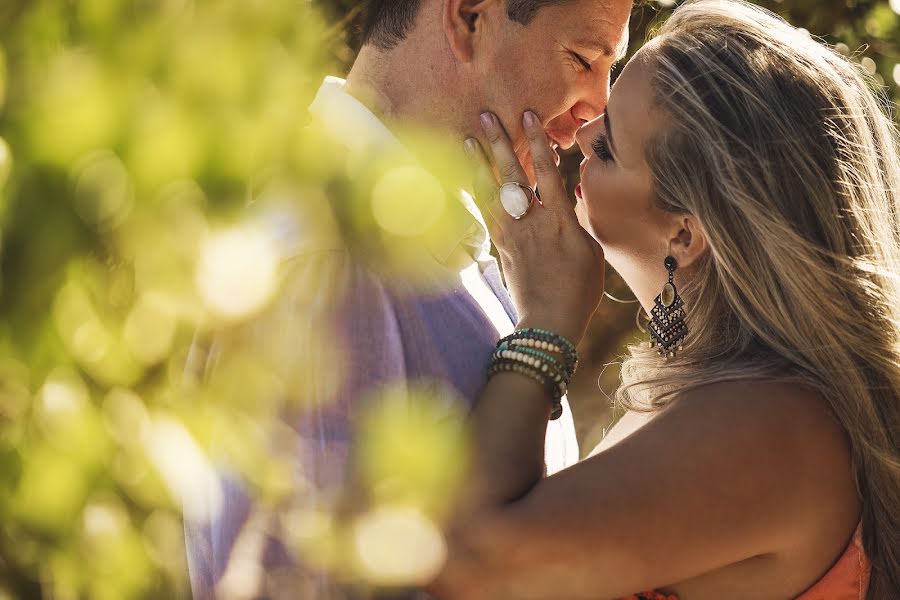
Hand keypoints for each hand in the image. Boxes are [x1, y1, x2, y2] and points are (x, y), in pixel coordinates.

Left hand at [466, 111, 604, 344]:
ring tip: (468, 137)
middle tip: (487, 115)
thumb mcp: (592, 252)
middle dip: (500, 142)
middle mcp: (533, 222)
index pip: (548, 172)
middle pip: (514, 174)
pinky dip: (476, 191)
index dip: (537, 142)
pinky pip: (485, 213)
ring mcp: (513, 235)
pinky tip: (468, 176)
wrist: (549, 322)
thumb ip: (579, 220)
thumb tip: (570, 197)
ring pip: (493, 191)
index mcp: (561, 221)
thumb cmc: (579, 290)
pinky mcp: (500, 248)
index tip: (529, 117)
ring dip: (480, 162)